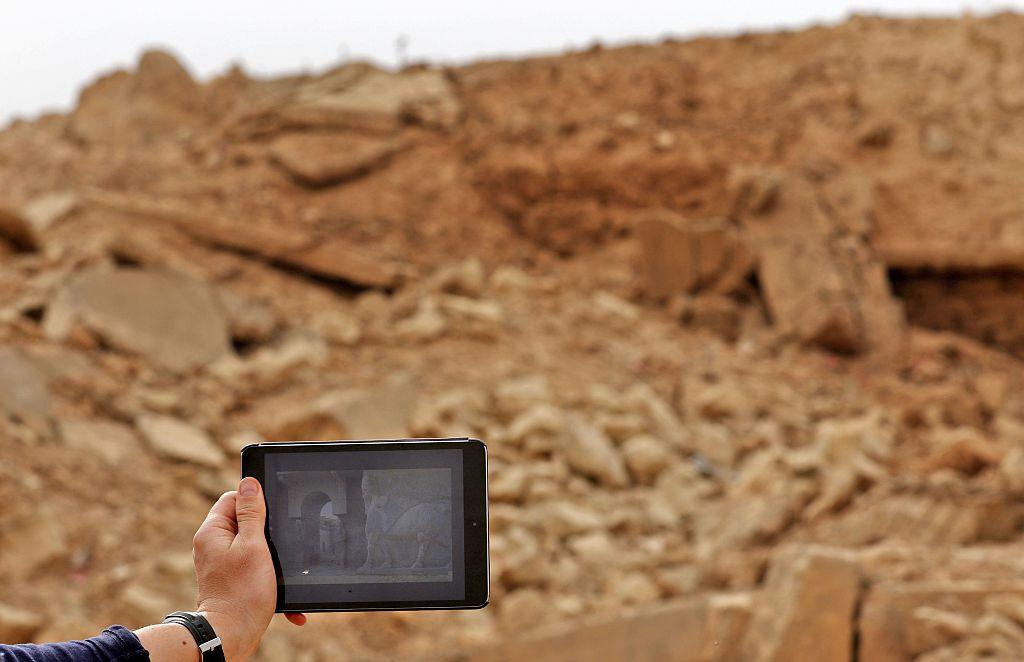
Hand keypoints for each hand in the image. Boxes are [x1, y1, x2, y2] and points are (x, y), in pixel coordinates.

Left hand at [192, 477, 305, 659]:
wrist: (231, 636)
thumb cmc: (242, 593)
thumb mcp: (253, 545)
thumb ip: (251, 512)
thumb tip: (250, 482)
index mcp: (212, 532)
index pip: (234, 498)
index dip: (256, 502)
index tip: (271, 516)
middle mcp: (212, 545)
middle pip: (245, 521)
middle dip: (267, 532)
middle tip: (277, 545)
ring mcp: (221, 563)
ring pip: (253, 545)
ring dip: (271, 557)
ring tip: (278, 572)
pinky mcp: (231, 579)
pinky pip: (253, 567)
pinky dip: (268, 576)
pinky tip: (280, 591)